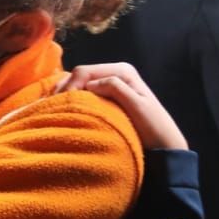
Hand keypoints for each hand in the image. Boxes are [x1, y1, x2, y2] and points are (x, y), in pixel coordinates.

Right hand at [59, 63, 187, 150]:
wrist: (164, 147)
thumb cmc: (154, 128)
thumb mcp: (137, 106)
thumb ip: (116, 88)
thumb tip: (90, 84)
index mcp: (122, 71)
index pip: (84, 71)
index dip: (70, 86)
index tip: (63, 106)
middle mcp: (114, 74)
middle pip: (78, 76)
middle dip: (65, 90)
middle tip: (55, 109)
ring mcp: (109, 86)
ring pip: (77, 85)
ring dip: (66, 95)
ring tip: (57, 110)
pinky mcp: (105, 99)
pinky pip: (82, 95)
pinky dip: (71, 101)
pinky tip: (65, 110)